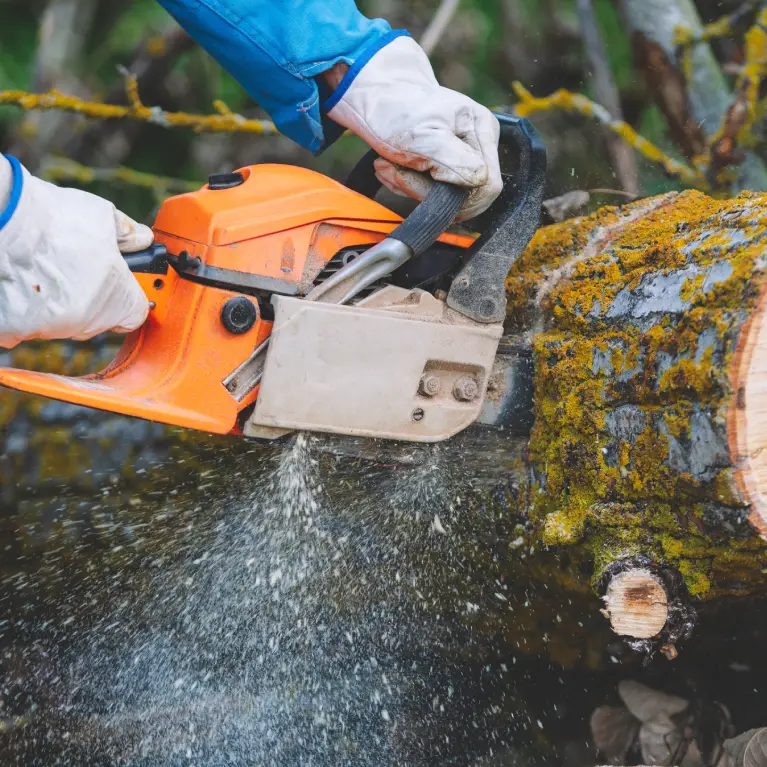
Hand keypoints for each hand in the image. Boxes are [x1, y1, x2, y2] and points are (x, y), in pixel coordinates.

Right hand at [0, 156, 151, 347]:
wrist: (1, 215)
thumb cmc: (53, 216)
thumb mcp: (104, 217)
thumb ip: (130, 236)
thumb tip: (143, 241)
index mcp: (116, 298)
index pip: (135, 315)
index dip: (129, 298)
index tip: (120, 287)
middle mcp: (86, 321)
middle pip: (98, 321)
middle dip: (93, 300)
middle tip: (74, 269)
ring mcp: (50, 328)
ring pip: (63, 325)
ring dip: (58, 307)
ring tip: (44, 270)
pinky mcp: (14, 331)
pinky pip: (25, 327)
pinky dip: (24, 311)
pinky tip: (21, 283)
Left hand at [326, 34, 501, 220]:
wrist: (373, 97)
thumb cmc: (396, 110)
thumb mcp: (424, 138)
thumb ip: (457, 163)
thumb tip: (479, 182)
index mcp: (482, 130)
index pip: (487, 185)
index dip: (453, 193)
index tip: (418, 173)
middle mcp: (478, 143)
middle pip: (467, 196)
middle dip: (425, 192)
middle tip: (395, 171)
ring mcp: (462, 155)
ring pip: (446, 199)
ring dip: (410, 188)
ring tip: (389, 166)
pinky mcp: (444, 167)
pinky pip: (432, 194)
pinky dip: (407, 186)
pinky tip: (392, 169)